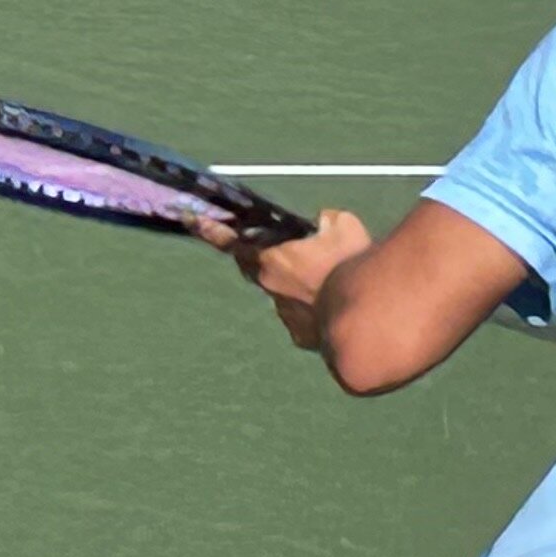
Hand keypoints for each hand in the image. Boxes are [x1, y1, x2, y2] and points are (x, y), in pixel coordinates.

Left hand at [197, 209, 375, 350]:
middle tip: (279, 246)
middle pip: (255, 267)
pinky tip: (335, 302)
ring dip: (297, 283)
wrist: (365, 322)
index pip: (232, 241)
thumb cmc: (350, 268)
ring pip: (283, 292)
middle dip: (261, 255)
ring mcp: (286, 316)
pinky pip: (302, 315)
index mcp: (271, 259)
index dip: (210, 230)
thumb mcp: (342, 225)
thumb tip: (322, 224)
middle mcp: (271, 289)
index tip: (190, 220)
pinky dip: (314, 306)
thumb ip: (324, 220)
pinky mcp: (302, 336)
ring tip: (329, 277)